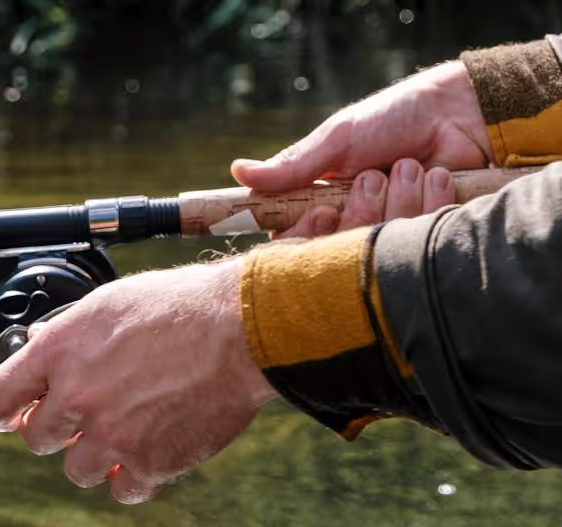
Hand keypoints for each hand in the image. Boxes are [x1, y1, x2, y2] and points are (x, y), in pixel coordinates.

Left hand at [0, 260, 277, 503]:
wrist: (241, 330)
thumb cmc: (180, 306)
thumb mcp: (108, 305)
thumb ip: (68, 336)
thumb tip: (38, 349)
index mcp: (59, 353)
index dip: (1, 411)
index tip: (10, 416)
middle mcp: (78, 398)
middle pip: (35, 439)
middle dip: (53, 430)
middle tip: (77, 420)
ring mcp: (112, 435)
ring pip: (77, 470)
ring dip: (95, 455)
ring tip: (121, 432)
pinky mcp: (150, 464)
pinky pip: (123, 490)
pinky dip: (132, 478)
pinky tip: (145, 455)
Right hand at [231, 60, 493, 236]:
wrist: (459, 110)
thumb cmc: (393, 118)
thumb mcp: (337, 140)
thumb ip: (291, 166)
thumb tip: (237, 173)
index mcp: (324, 206)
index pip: (299, 243)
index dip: (309, 235)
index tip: (323, 212)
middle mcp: (354, 227)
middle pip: (340, 247)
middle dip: (361, 209)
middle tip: (372, 176)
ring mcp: (390, 234)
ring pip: (381, 240)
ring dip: (399, 195)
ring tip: (409, 163)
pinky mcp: (426, 236)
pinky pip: (419, 234)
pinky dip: (430, 197)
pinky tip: (437, 173)